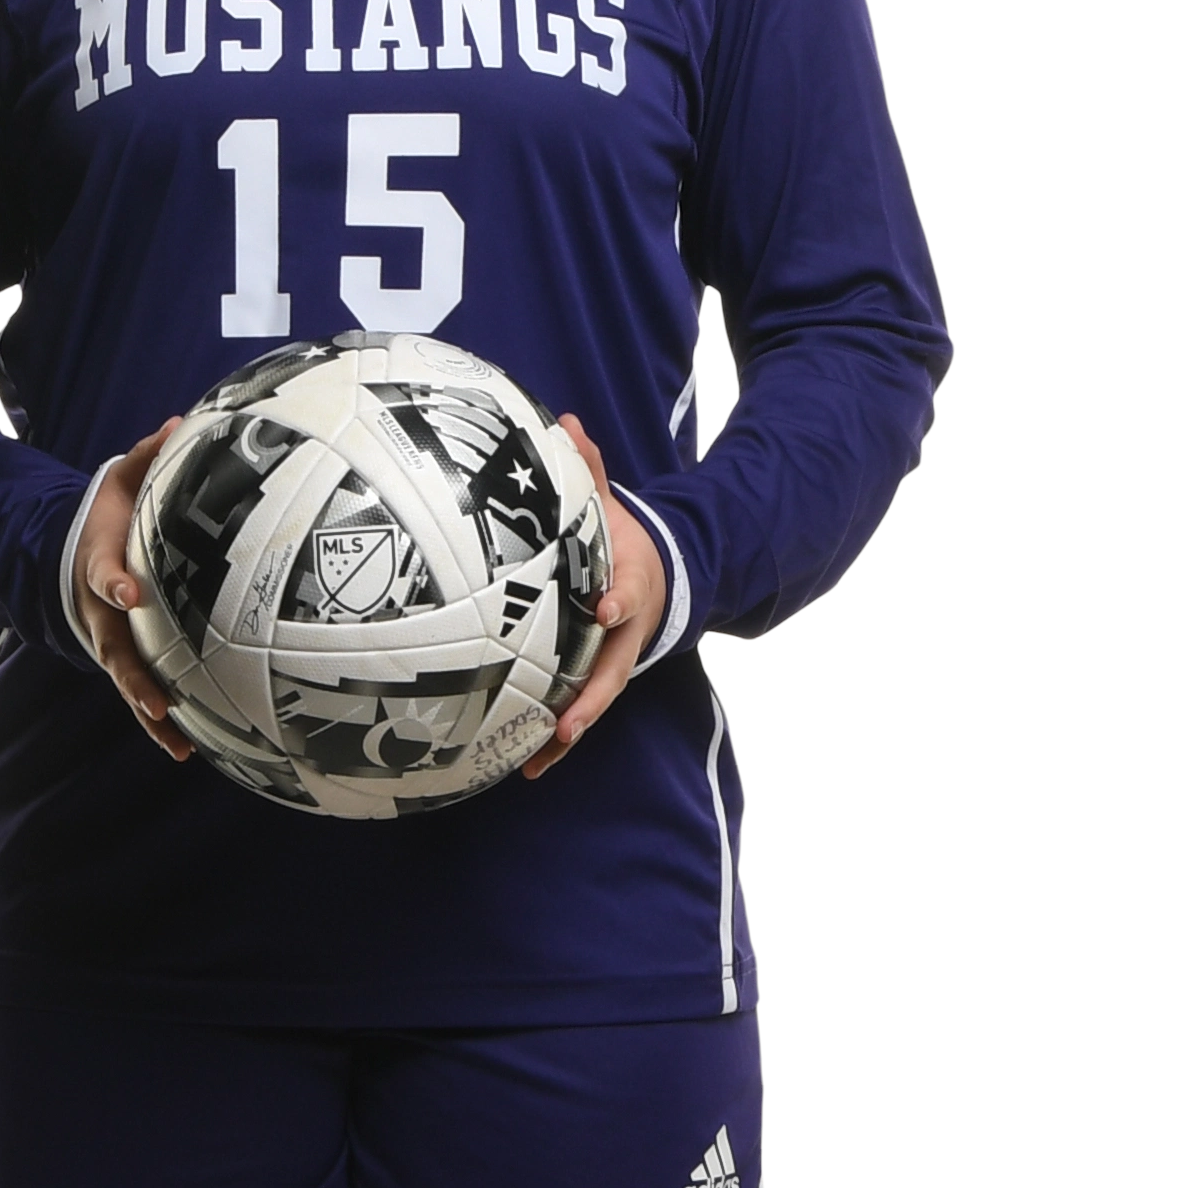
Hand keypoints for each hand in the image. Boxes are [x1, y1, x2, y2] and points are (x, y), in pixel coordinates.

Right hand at [74, 418, 193, 761]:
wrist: (79, 547)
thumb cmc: (114, 512)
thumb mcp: (122, 479)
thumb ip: (147, 456)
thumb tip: (180, 422)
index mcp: (98, 564)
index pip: (103, 575)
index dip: (113, 584)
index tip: (130, 592)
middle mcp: (101, 611)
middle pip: (113, 647)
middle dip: (132, 674)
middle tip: (155, 696)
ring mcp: (112, 640)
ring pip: (128, 681)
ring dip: (148, 711)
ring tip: (175, 740)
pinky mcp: (128, 658)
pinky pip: (141, 692)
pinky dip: (158, 722)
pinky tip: (187, 749)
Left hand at [523, 417, 670, 773]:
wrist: (661, 577)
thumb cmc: (622, 544)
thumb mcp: (613, 508)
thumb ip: (590, 472)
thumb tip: (567, 421)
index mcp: (631, 585)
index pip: (629, 594)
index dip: (620, 601)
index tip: (608, 607)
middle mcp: (624, 633)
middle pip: (612, 669)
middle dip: (592, 697)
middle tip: (570, 722)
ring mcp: (612, 660)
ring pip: (595, 702)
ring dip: (570, 731)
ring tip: (542, 757)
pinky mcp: (595, 678)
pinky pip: (577, 711)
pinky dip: (557, 739)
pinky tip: (527, 766)